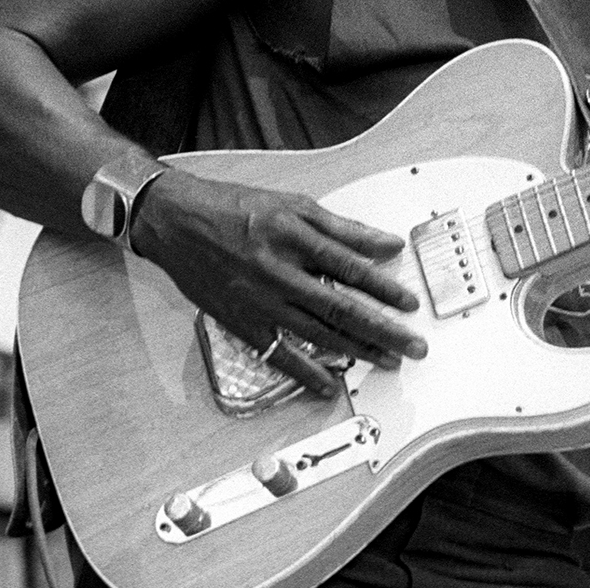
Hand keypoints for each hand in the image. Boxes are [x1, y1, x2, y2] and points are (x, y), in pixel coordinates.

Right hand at [129, 171, 427, 395]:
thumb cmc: (237, 209)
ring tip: (387, 361)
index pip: (352, 268)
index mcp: (295, 238)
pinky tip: (329, 385)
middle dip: (382, 329)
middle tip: (412, 345)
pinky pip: (278, 354)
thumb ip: (344, 228)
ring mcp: (260, 301)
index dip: (384, 288)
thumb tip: (387, 244)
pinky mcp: (242, 322)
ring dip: (356, 351)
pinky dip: (305, 373)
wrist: (176, 221)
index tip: (410, 304)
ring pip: (317, 333)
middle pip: (341, 307)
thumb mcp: (294, 206)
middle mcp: (279, 272)